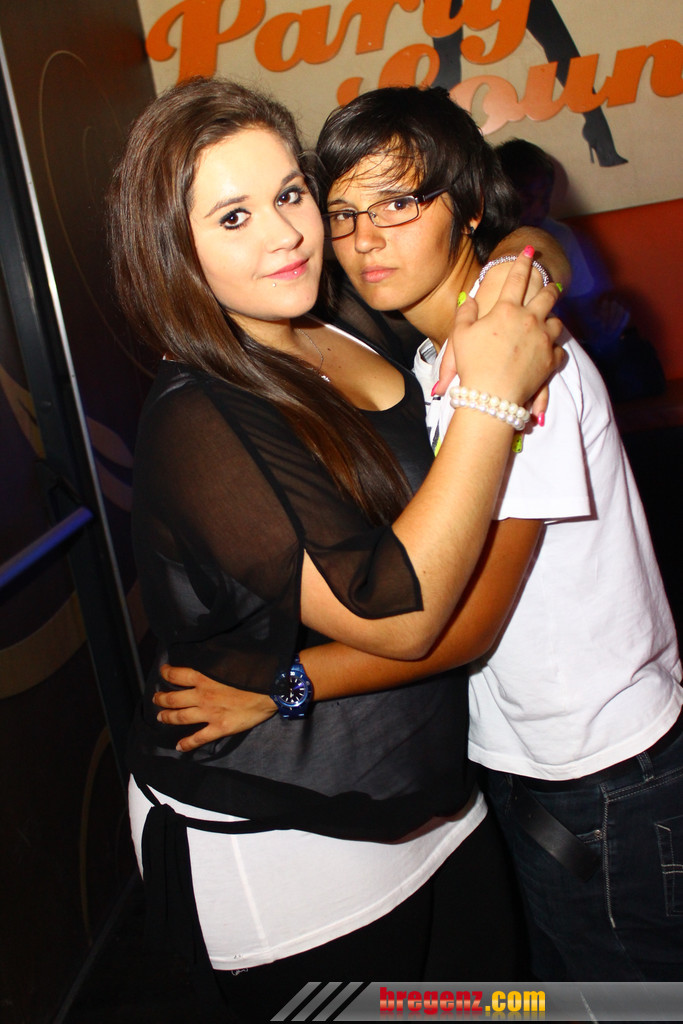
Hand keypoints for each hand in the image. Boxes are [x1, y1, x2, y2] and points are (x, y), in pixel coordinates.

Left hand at [154, 664, 276, 750]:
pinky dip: (187, 743)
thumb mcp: (231, 659)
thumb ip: (215, 661)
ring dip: (168, 717)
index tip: (162, 672)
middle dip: (162, 699)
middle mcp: (202, 696)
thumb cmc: (252, 671)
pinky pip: (199, 738)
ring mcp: (209, 714)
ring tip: (160, 717)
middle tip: (156, 699)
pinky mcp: (219, 728)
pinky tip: (179, 747)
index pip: (178, 675)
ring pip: (181, 717)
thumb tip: (209, 655)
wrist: (270, 689)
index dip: (167, 673)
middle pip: (174, 699)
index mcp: (204, 678)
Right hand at [437, 249, 562, 403]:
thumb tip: (469, 298)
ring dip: (554, 320)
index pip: (518, 278)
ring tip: (551, 322)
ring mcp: (543, 340)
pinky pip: (559, 349)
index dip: (523, 262)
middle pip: (547, 297)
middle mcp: (529, 320)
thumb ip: (465, 313)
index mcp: (506, 310)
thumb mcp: (460, 335)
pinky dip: (555, 349)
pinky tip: (550, 350)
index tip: (530, 250)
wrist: (492, 395)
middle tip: (552, 286)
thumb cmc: (473, 364)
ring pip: (557, 322)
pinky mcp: (551, 361)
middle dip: (550, 288)